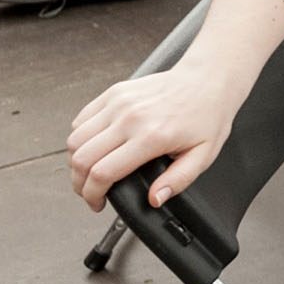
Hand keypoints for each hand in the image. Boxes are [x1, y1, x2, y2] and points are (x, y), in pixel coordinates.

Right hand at [69, 64, 240, 208]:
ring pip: (75, 140)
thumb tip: (154, 199)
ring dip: (76, 162)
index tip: (98, 204)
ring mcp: (119, 103)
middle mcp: (130, 118)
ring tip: (89, 173)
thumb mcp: (203, 155)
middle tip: (90, 192)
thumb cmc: (207, 116)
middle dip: (79, 184)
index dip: (93, 195)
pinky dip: (79, 138)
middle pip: (82, 159)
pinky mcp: (114, 92)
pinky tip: (91, 148)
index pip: (102, 173)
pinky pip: (81, 120)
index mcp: (152, 137)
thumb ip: (178, 180)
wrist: (208, 80)